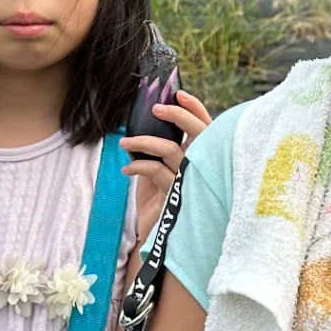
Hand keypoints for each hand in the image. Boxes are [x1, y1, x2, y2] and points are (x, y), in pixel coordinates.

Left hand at [122, 89, 210, 236]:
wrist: (155, 237)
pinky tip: (125, 170)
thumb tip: (144, 124)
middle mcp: (201, 169)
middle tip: (157, 108)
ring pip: (173, 151)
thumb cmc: (158, 200)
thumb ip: (159, 149)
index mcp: (201, 159)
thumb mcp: (159, 169)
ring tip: (124, 142)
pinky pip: (156, 172)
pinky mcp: (176, 196)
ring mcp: (191, 182)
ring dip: (145, 141)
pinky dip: (138, 166)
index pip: (206, 128)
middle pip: (200, 134)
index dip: (196, 109)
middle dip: (179, 116)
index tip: (179, 93)